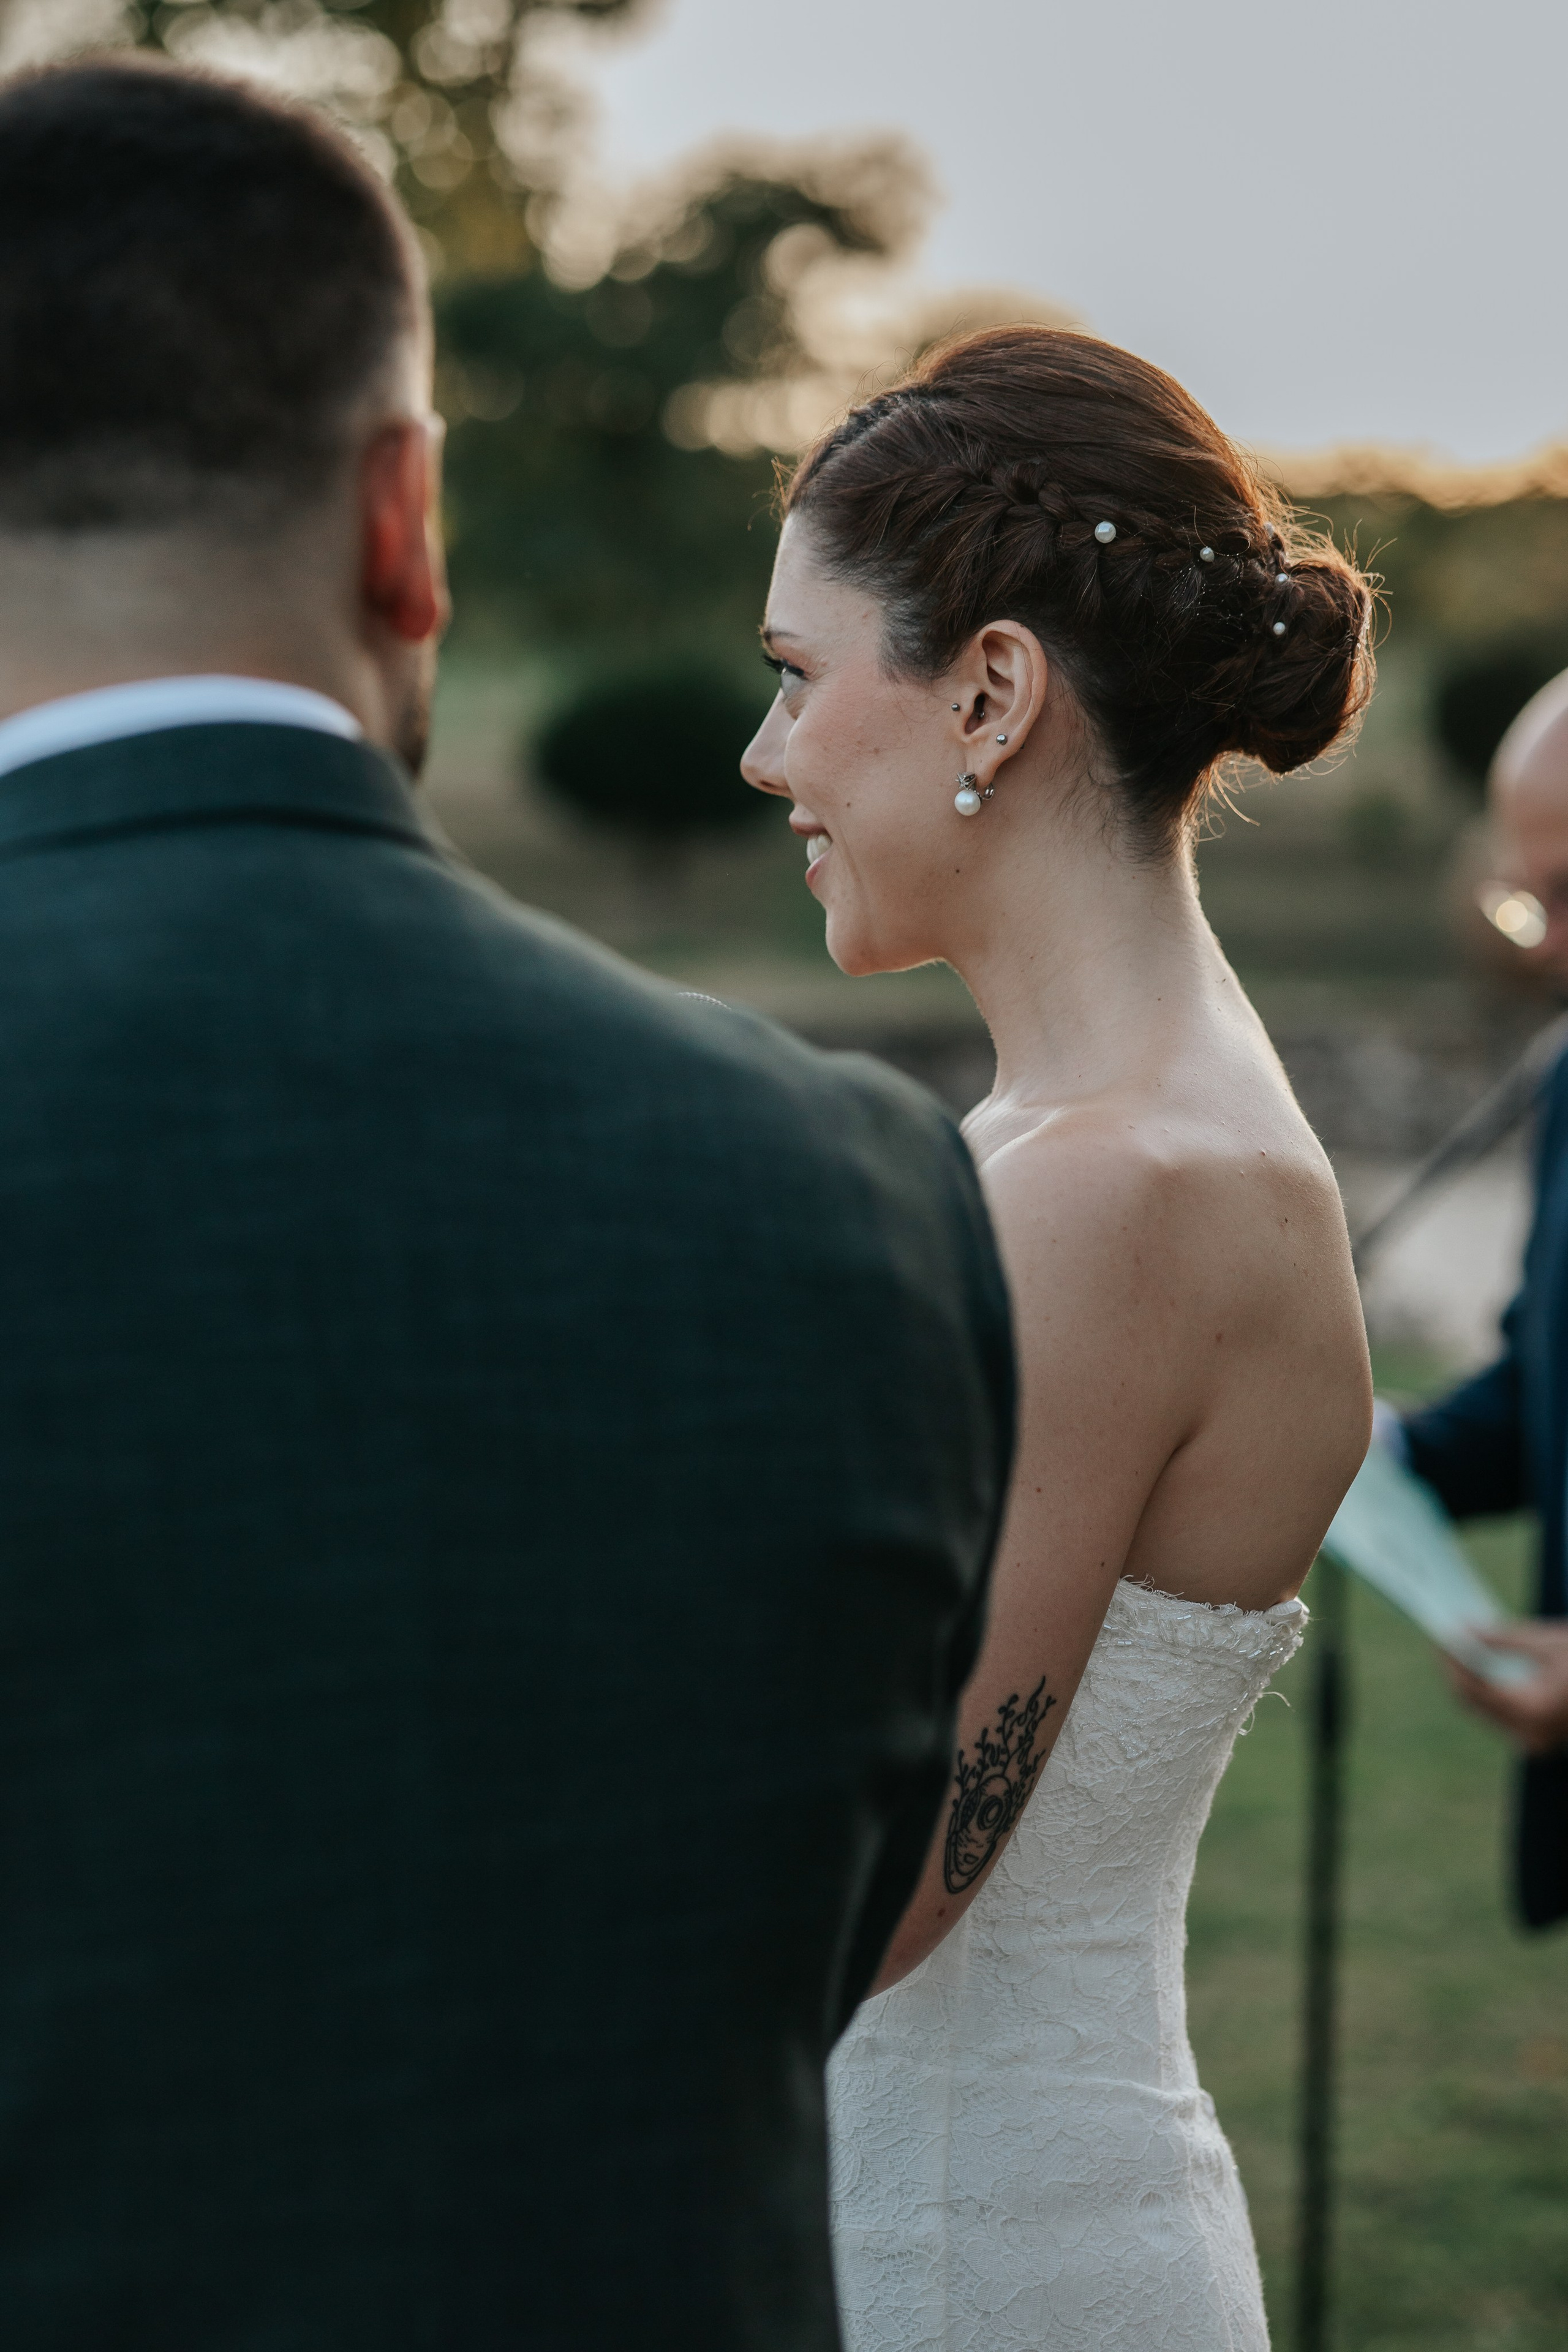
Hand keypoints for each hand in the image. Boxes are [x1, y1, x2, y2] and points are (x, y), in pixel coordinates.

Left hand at [1447, 1623, 1567, 1754]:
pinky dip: (1489, 1690)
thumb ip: (1504, 1639)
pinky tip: (1482, 1663)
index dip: (1452, 1662)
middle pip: (1475, 1703)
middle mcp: (1531, 1734)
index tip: (1439, 1637)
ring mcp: (1535, 1741)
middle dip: (1457, 1670)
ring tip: (1459, 1647)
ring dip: (1471, 1680)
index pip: (1473, 1689)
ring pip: (1485, 1711)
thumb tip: (1465, 1631)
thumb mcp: (1550, 1644)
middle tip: (1444, 1638)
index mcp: (1534, 1711)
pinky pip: (1501, 1715)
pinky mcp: (1538, 1737)